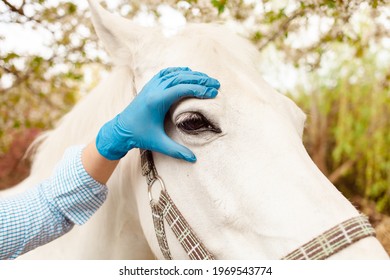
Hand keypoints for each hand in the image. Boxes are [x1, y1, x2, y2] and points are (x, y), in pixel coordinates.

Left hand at [96, 67, 219, 161]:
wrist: (120, 130)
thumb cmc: (139, 136)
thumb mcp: (158, 144)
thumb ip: (176, 151)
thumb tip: (193, 160)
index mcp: (157, 101)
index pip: (182, 88)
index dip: (199, 89)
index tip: (213, 92)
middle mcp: (154, 90)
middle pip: (181, 77)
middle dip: (201, 80)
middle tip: (216, 84)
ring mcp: (151, 86)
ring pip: (174, 73)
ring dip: (192, 74)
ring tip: (207, 79)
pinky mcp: (149, 86)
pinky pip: (166, 73)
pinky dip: (179, 71)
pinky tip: (188, 73)